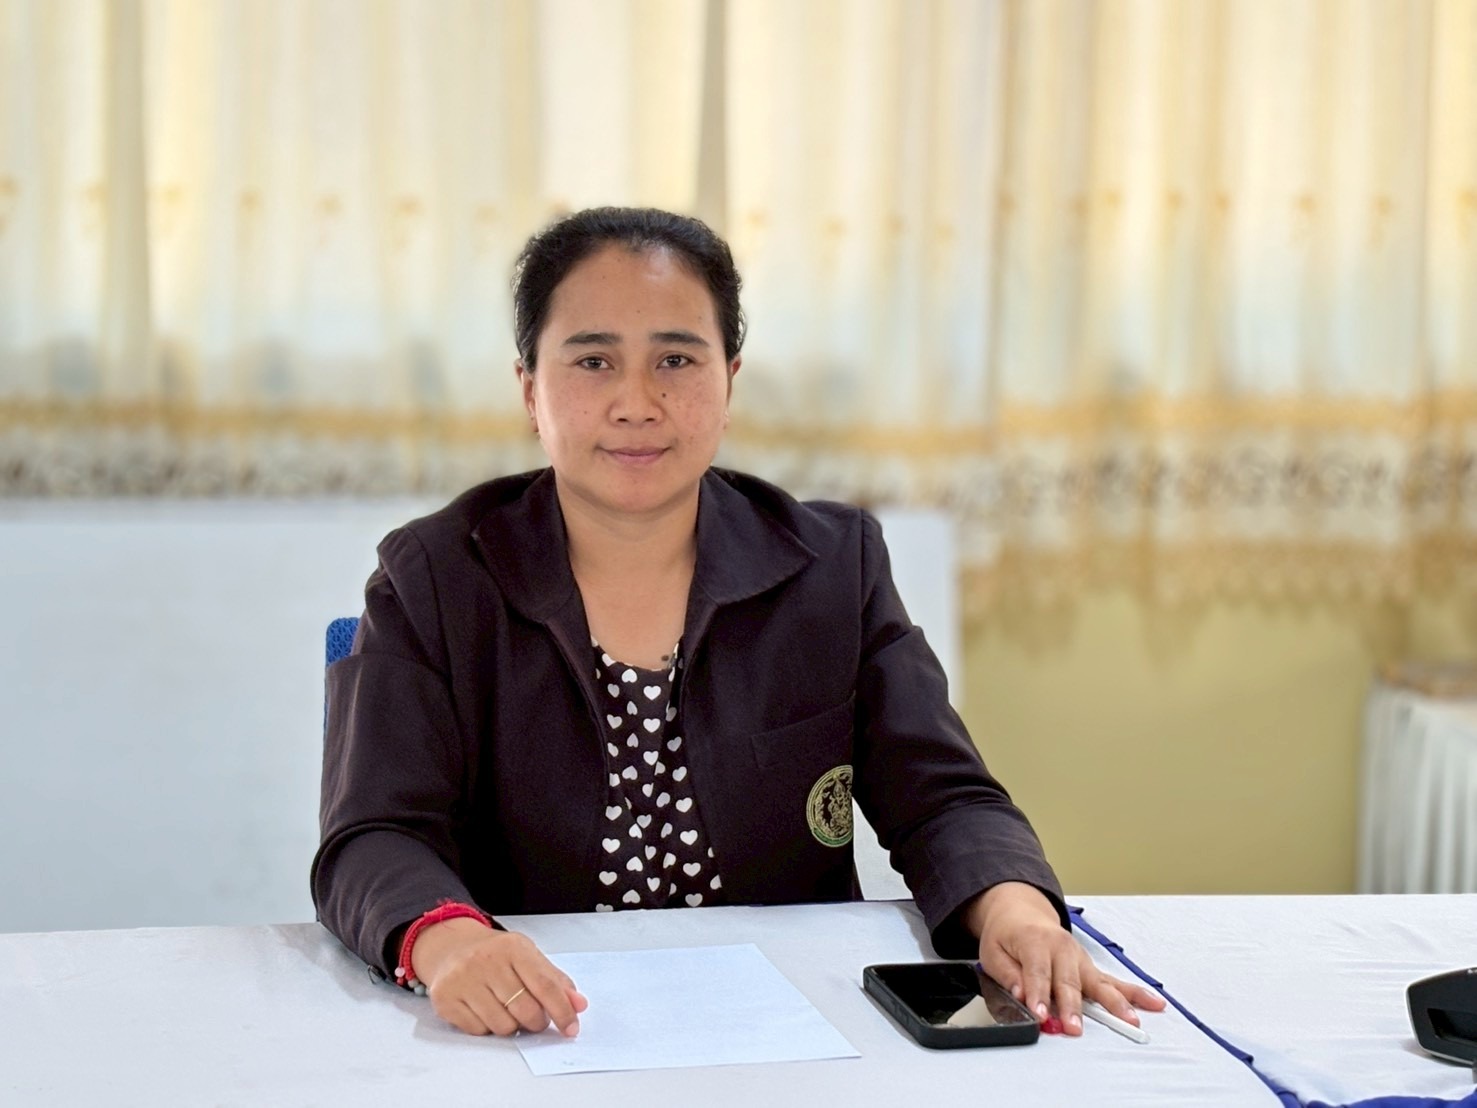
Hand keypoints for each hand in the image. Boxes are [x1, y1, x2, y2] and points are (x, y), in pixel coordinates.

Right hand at [411, 918, 588, 1036]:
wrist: (452, 948)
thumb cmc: (496, 956)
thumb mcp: (528, 957)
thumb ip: (555, 981)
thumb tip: (578, 1005)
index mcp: (513, 947)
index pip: (546, 985)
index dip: (562, 1010)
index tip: (571, 1028)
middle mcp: (486, 960)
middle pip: (526, 1010)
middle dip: (536, 1021)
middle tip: (534, 1017)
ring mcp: (463, 979)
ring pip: (503, 1025)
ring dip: (511, 1025)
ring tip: (506, 1008)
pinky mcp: (445, 999)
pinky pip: (479, 1031)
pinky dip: (487, 1027)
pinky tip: (484, 1009)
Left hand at [964, 882, 1164, 1035]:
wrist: (1021, 913)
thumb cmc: (1007, 935)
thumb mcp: (993, 952)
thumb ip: (1008, 975)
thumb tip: (1021, 997)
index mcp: (1034, 941)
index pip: (1037, 971)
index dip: (1038, 994)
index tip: (1040, 1015)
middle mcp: (1062, 948)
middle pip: (1069, 981)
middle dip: (1072, 1006)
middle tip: (1073, 1028)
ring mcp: (1080, 958)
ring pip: (1099, 983)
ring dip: (1114, 1003)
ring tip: (1129, 1020)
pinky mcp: (1090, 968)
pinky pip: (1114, 981)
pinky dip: (1135, 993)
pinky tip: (1155, 1002)